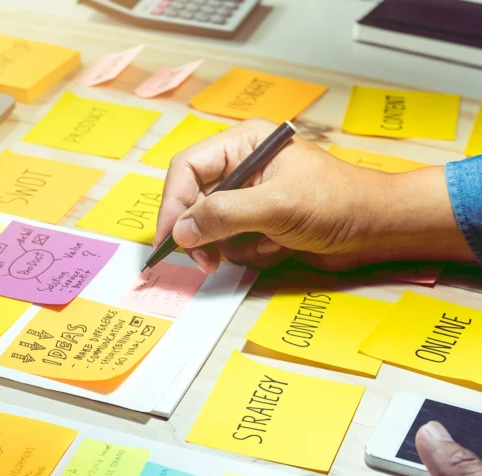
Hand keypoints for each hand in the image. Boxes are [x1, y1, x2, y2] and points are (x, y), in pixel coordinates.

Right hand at [155, 119, 474, 271]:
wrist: (376, 228)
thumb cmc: (337, 202)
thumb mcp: (276, 206)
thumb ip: (223, 215)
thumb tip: (180, 230)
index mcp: (243, 144)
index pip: (187, 168)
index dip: (173, 203)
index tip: (170, 237)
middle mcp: (240, 167)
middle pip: (193, 199)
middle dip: (200, 231)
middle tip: (203, 259)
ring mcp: (248, 197)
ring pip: (209, 226)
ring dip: (228, 245)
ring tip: (260, 247)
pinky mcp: (257, 222)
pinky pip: (230, 242)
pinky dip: (247, 252)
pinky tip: (275, 248)